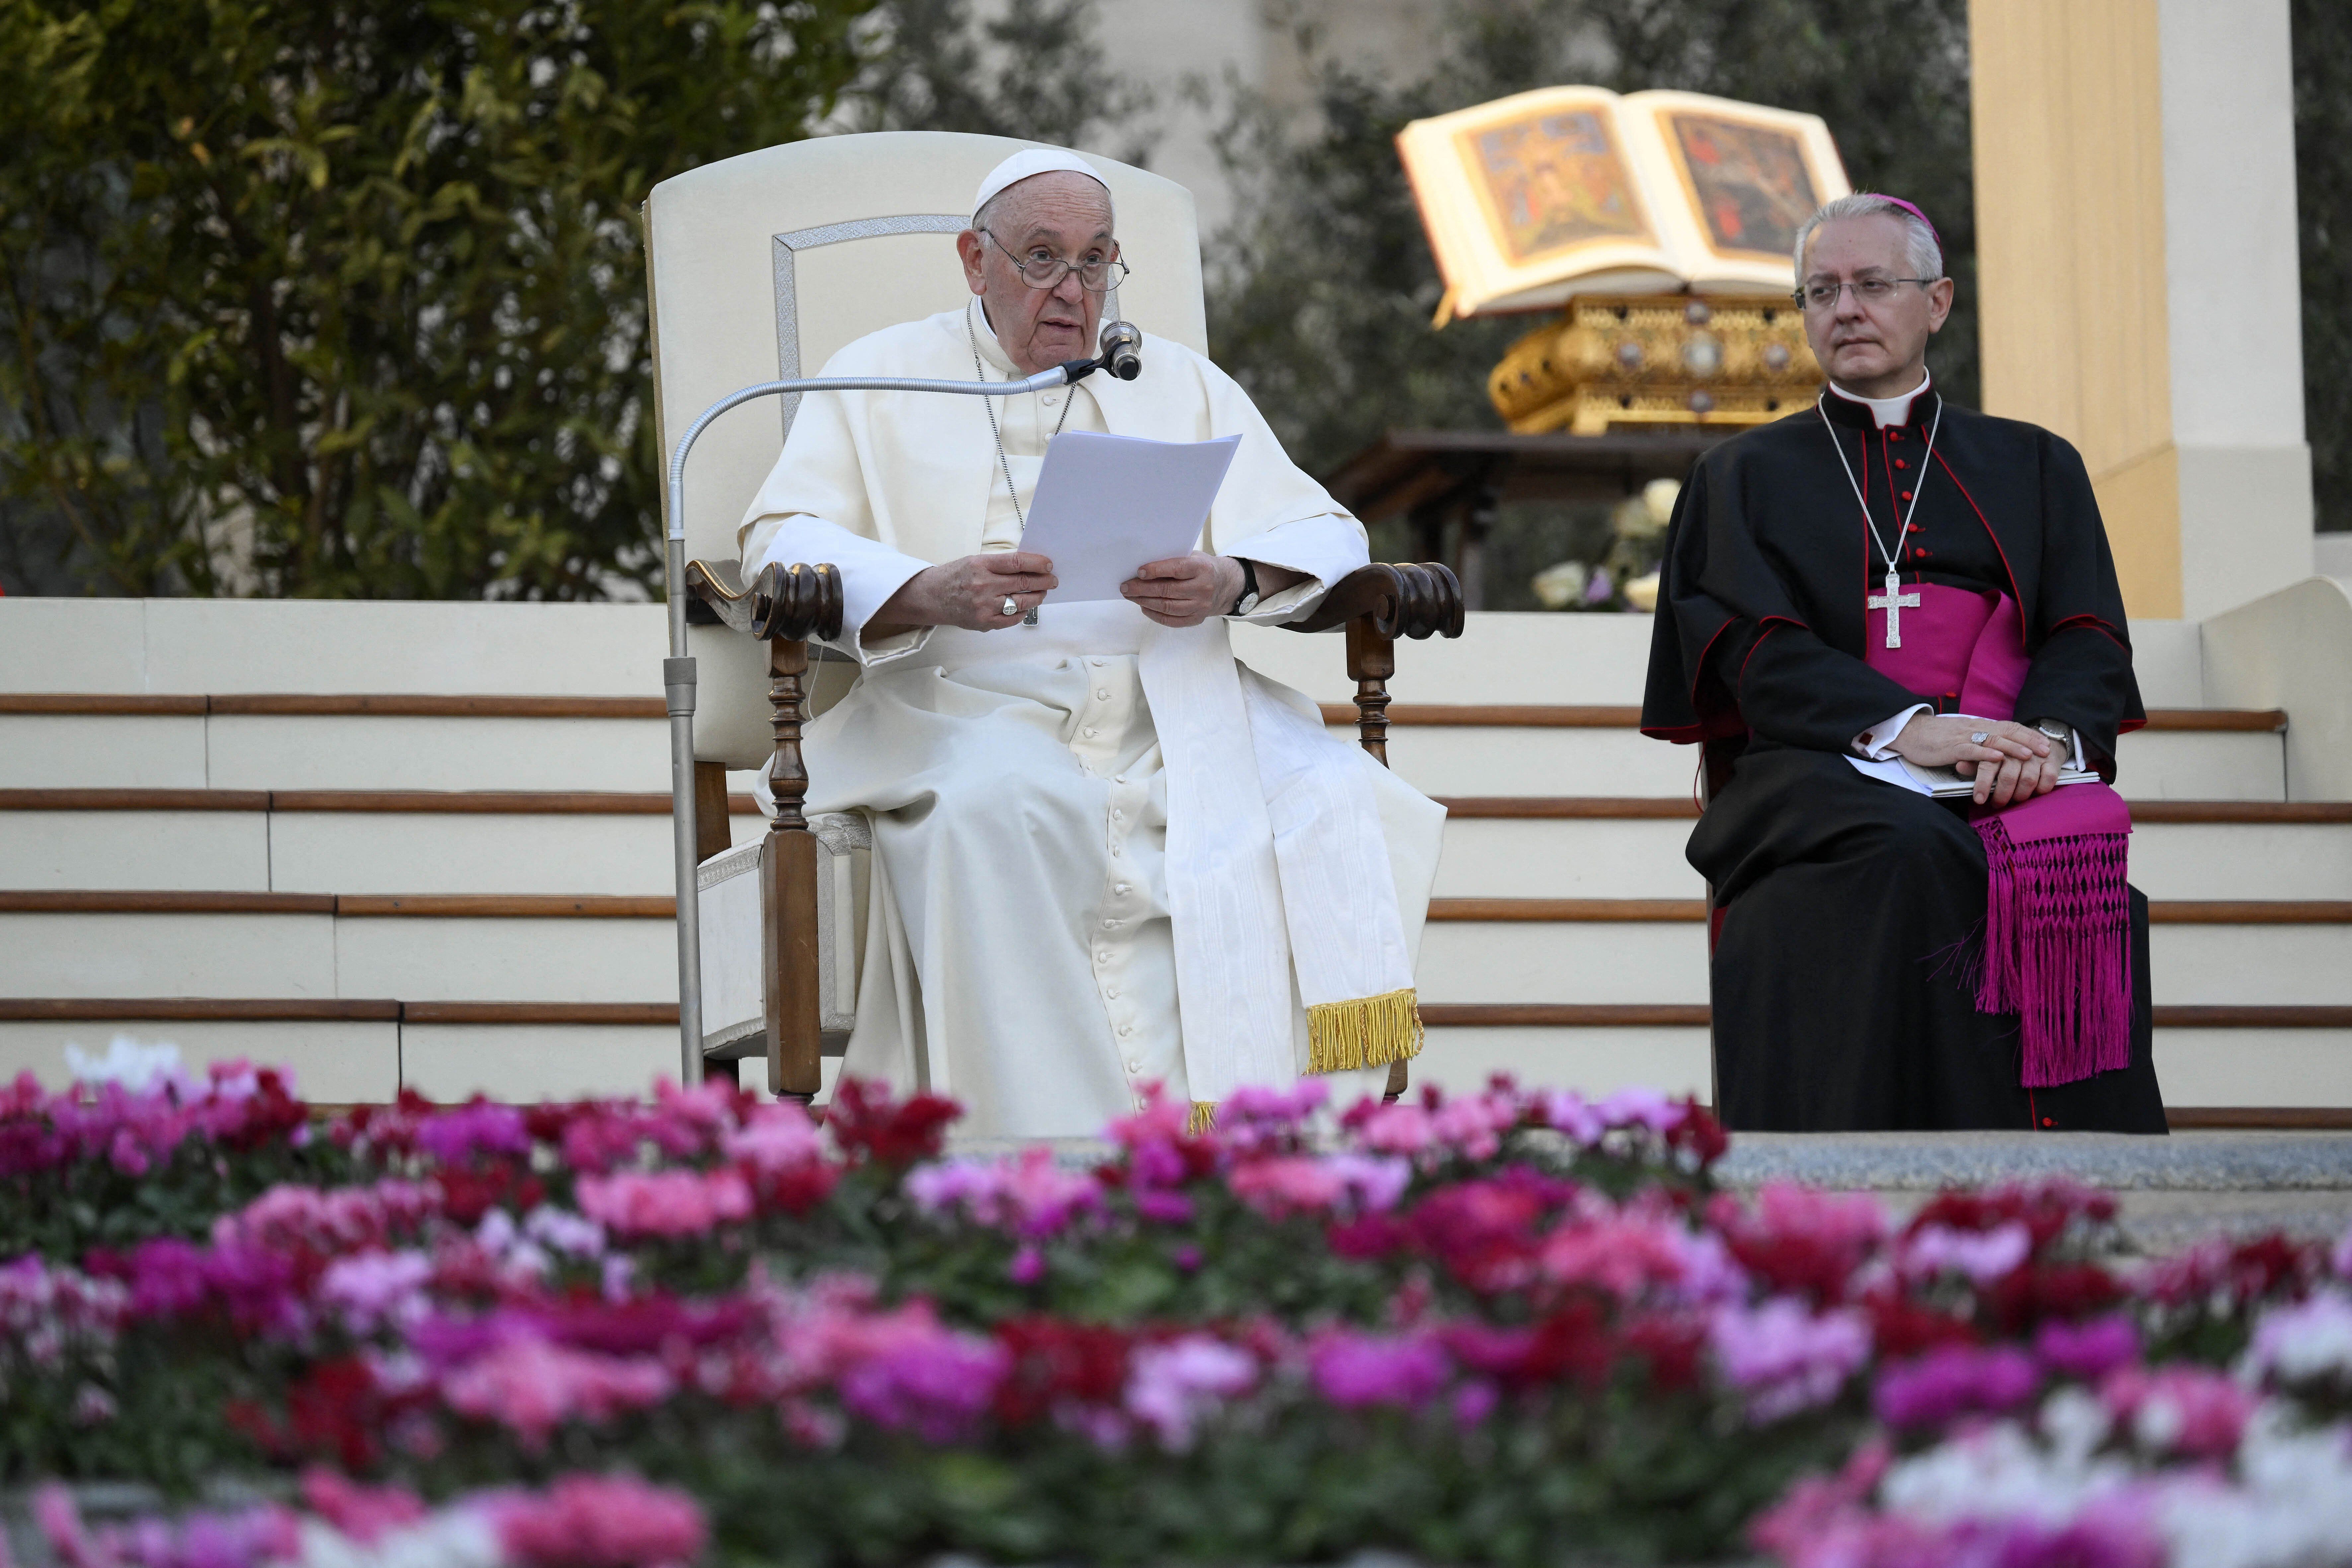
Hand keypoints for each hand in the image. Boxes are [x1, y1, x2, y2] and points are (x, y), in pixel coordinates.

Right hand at [869, 552, 1056, 635]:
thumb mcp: (974, 561)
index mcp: (980, 565)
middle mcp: (983, 585)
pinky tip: (1026, 607)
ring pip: (1021, 602)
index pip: (1017, 562)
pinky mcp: (984, 623)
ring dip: (1037, 597)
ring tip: (1042, 593)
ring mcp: (984, 606)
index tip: (1049, 564)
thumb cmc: (955, 576)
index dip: (1038, 563)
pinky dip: (1023, 612)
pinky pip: (1012, 619)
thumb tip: (1030, 567)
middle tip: (1053, 580)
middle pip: (1023, 583)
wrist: (930, 597)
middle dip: (1044, 581)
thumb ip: (1000, 564)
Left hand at [1121, 552, 1241, 626]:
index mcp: (1202, 568)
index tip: (1139, 572)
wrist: (1225, 585)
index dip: (1156, 570)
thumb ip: (1173, 560)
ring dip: (1145, 602)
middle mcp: (1203, 588)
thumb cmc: (1202, 568)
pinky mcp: (1196, 619)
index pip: (1176, 569)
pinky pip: (1171, 620)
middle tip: (1126, 587)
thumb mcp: (1192, 557)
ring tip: (1131, 596)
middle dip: (1142, 589)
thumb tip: (1143, 569)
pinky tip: (1143, 607)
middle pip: (1167, 590)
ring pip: (1167, 607)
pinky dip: (1154, 615)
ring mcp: (1200, 606)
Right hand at [1888, 715, 2059, 806]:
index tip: (2045, 743)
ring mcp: (1964, 737)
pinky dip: (1986, 753)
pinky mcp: (1951, 747)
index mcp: (1979, 726)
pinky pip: (1971, 749)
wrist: (1910, 732)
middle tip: (2046, 750)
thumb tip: (1998, 753)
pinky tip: (1997, 758)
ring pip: (1993, 739)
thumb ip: (1980, 743)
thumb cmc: (1936, 738)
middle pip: (2007, 731)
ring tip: (2029, 755)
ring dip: (2013, 747)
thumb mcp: (1963, 738)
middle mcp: (1975, 728)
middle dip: (2029, 740)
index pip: (2010, 727)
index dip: (2029, 735)